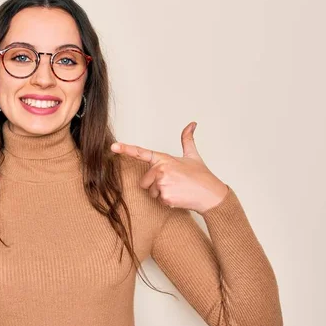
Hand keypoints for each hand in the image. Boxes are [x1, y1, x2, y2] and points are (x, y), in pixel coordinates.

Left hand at [110, 122, 228, 213]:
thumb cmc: (202, 176)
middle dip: (155, 185)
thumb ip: (187, 139)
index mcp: (165, 159)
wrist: (212, 195)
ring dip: (161, 194)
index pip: (142, 153)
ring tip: (177, 189)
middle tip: (173, 183)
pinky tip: (179, 197)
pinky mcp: (165, 196)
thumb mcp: (193, 155)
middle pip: (144, 182)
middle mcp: (161, 170)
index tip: (113, 146)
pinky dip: (168, 201)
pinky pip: (159, 201)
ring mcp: (162, 183)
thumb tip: (192, 124)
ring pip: (151, 192)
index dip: (126, 149)